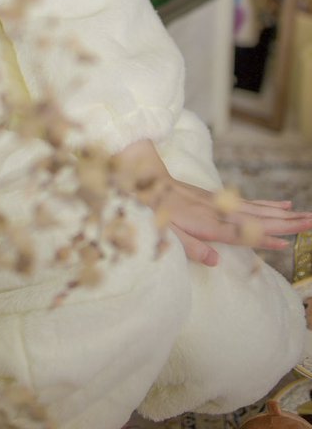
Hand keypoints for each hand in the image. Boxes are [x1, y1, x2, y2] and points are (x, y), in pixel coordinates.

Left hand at [114, 138, 311, 266]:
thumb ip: (191, 247)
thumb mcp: (166, 233)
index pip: (242, 233)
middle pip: (258, 218)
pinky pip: (249, 203)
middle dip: (286, 223)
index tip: (288, 243)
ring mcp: (220, 203)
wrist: (144, 178)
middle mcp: (218, 211)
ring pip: (259, 210)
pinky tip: (283, 205)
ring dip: (284, 214)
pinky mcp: (219, 199)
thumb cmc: (152, 211)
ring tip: (308, 217)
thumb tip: (217, 262)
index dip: (265, 239)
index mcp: (207, 223)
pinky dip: (268, 205)